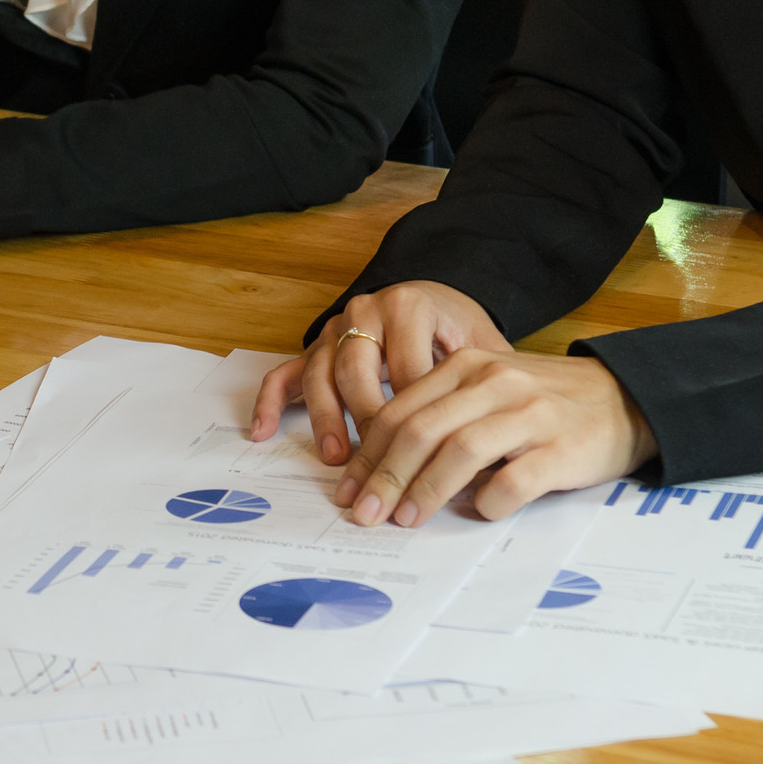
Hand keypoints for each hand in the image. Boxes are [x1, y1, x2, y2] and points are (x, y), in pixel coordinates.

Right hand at [251, 282, 509, 463]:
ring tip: (335, 457)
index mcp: (409, 306)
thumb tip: (499, 442)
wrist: (434, 297)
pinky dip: (270, 402)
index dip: (417, 415)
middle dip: (368, 421)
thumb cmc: (456, 329)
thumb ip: (490, 381)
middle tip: (382, 465)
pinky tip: (263, 432)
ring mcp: (334, 328)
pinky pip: (284, 372)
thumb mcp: (483, 344)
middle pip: (357, 370)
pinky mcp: (314, 347)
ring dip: (325, 418)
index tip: (427, 458)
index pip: (407, 367)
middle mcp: (366, 310)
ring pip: (320, 373)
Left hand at [334, 351, 657, 525]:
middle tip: (364, 514)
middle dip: (384, 477)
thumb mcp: (489, 389)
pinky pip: (513, 482)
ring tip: (405, 519)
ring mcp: (530, 415)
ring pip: (460, 452)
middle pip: (421, 431)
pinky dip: (487, 503)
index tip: (348, 490)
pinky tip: (477, 514)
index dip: (368, 454)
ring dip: (424, 491)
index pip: (400, 411)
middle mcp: (495, 383)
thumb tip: (383, 466)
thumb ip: (442, 413)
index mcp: (468, 366)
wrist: (625, 399)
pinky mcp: (561, 449)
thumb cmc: (545, 402)